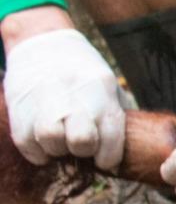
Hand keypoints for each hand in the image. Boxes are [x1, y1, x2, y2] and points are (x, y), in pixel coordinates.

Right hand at [2, 28, 125, 169]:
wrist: (43, 43)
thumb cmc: (83, 73)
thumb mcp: (108, 86)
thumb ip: (116, 116)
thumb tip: (129, 152)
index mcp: (101, 88)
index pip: (111, 137)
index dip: (109, 158)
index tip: (105, 160)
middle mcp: (73, 92)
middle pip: (81, 140)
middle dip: (83, 150)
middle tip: (81, 146)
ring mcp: (43, 97)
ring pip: (51, 141)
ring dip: (57, 150)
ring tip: (60, 141)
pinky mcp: (19, 105)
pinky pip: (26, 141)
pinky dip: (36, 150)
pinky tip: (44, 142)